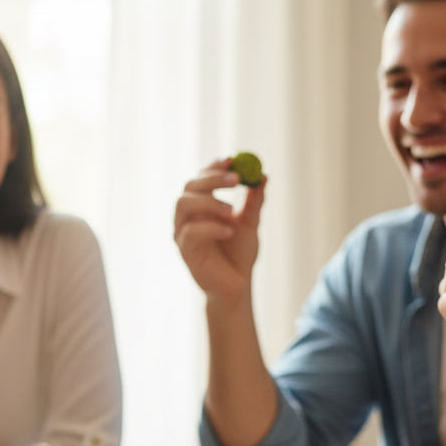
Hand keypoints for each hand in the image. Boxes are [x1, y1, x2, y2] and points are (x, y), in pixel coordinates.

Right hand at [173, 158, 265, 304]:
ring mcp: (182, 232)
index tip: (232, 160)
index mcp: (201, 205)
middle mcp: (187, 216)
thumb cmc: (239, 254)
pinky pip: (191, 231)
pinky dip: (211, 227)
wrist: (237, 286)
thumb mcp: (250, 223)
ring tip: (233, 212)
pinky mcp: (184, 250)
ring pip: (184, 204)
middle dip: (212, 179)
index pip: (200, 178)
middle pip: (190, 186)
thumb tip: (262, 176)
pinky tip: (229, 232)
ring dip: (210, 202)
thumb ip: (254, 201)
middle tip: (236, 179)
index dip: (213, 167)